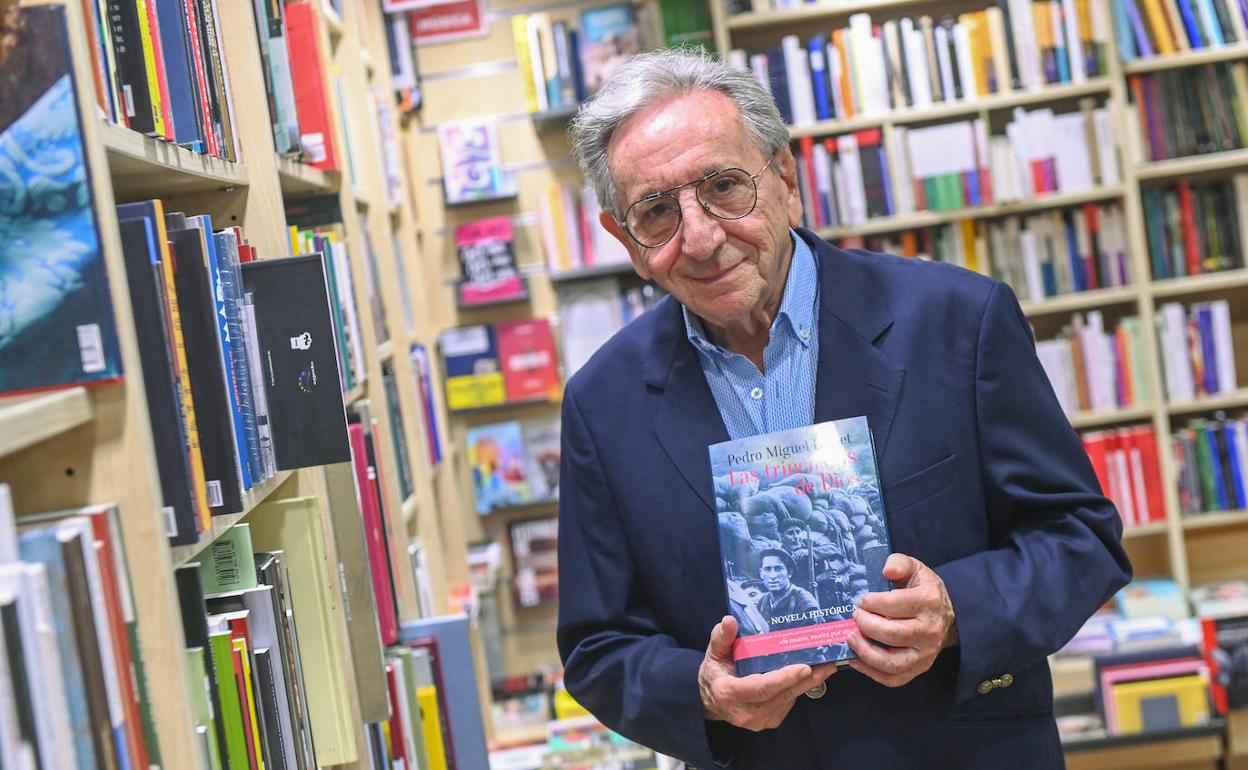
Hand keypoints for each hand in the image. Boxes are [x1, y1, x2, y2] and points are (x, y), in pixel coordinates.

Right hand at [699, 615, 836, 731]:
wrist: (711, 700)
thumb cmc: (714, 673)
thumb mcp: (714, 652)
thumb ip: (721, 637)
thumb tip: (730, 620)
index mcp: (729, 693)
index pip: (761, 688)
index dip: (784, 678)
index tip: (804, 668)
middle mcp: (746, 711)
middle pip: (782, 694)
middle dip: (807, 679)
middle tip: (828, 662)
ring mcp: (759, 720)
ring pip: (789, 699)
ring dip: (809, 683)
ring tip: (826, 665)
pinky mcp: (770, 721)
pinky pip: (788, 702)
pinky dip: (800, 688)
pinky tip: (812, 674)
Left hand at [846, 553, 956, 687]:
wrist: (946, 615)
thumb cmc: (923, 590)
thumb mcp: (915, 569)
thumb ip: (899, 563)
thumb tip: (886, 570)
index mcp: (928, 602)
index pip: (894, 604)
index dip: (872, 602)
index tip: (861, 600)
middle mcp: (929, 631)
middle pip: (891, 634)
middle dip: (865, 625)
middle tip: (854, 616)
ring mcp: (925, 654)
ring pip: (891, 662)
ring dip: (865, 652)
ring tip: (850, 637)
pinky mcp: (918, 669)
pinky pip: (893, 679)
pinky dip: (871, 672)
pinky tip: (856, 658)